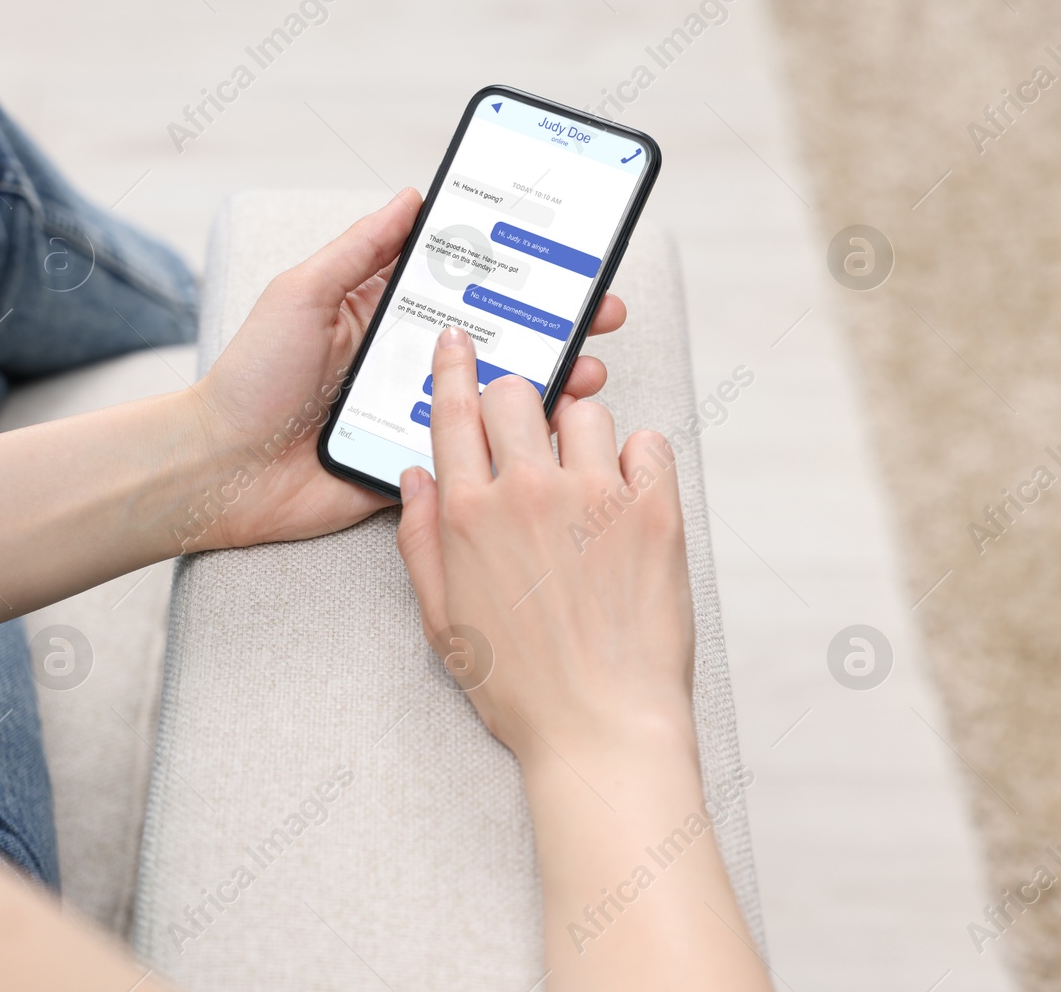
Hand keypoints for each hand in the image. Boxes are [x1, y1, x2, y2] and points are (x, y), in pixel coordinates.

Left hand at [187, 189, 626, 551]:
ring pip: (495, 394)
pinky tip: (552, 427)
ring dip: (549, 380)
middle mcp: (406, 360)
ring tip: (589, 369)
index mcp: (383, 313)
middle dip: (554, 322)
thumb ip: (358, 251)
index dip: (514, 267)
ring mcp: (414, 413)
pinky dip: (515, 440)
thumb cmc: (250, 377)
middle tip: (604, 311)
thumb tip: (412, 196)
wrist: (218, 470)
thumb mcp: (301, 295)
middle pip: (495, 335)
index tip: (566, 251)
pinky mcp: (415, 463)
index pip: (462, 281)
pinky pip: (473, 451)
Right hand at [394, 325, 695, 770]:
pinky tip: (626, 496)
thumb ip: (421, 540)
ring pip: (584, 411)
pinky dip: (638, 458)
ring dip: (579, 434)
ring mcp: (593, 497)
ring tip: (583, 480)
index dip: (453, 368)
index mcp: (467, 515)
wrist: (601, 729)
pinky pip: (648, 444)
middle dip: (518, 403)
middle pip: (517, 395)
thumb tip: (418, 478)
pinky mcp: (653, 511)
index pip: (454, 413)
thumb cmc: (522, 688)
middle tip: (529, 435)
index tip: (459, 342)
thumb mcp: (442, 620)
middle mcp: (526, 492)